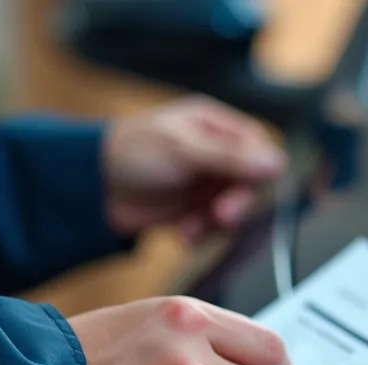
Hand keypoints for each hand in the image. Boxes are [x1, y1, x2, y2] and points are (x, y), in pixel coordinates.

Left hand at [103, 96, 285, 242]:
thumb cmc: (129, 153)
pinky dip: (200, 233)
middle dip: (233, 205)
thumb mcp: (184, 151)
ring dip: (214, 224)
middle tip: (218, 217)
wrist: (90, 188)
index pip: (257, 151)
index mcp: (215, 126)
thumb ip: (231, 158)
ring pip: (232, 209)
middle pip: (247, 185)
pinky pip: (212, 225)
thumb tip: (277, 162)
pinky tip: (183, 235)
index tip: (237, 196)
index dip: (254, 177)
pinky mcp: (190, 208)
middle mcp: (213, 153)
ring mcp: (202, 182)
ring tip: (190, 229)